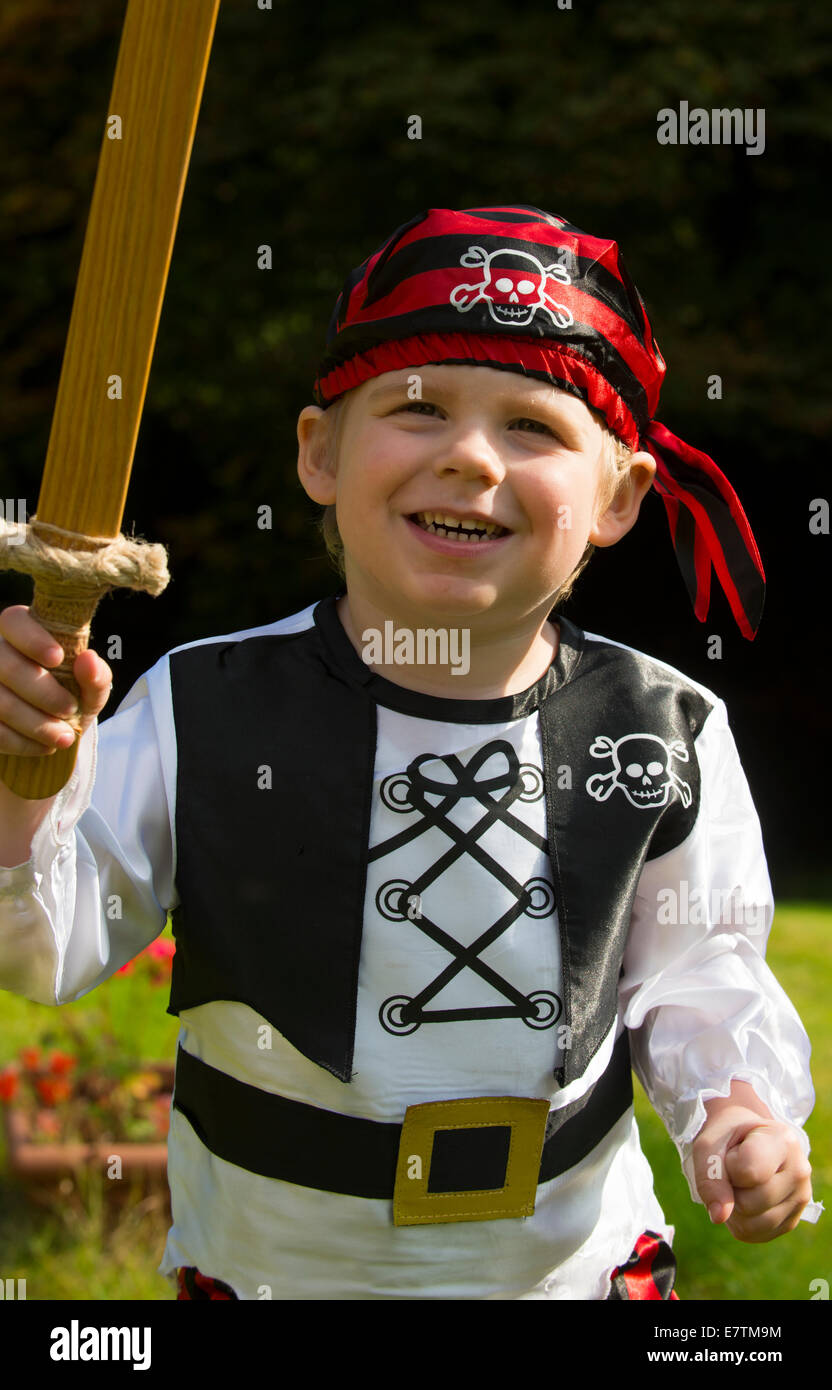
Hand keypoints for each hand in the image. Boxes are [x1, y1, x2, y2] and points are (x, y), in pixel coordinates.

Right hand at [0, 605, 112, 757]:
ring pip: (0, 701)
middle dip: (43, 693)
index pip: (14, 621)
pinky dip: (22, 743)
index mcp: (22, 634)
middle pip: (6, 665)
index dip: (32, 638)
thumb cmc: (70, 698)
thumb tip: (89, 660)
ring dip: (36, 723)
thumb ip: (96, 676)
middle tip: (70, 709)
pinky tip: (44, 746)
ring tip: (63, 737)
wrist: (52, 732)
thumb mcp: (90, 690)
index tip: (57, 657)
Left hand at [692, 1080, 812, 1242]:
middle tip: (734, 1167)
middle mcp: (799, 1170)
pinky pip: (753, 1235)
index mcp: (783, 1140)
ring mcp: (800, 1198)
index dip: (728, 1166)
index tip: (733, 1150)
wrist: (745, 1139)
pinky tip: (743, 1198)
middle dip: (730, 1189)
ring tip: (739, 1183)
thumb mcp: (708, 1144)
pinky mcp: (791, 1221)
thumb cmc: (727, 1138)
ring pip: (750, 1224)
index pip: (748, 1172)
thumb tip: (720, 1218)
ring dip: (732, 1208)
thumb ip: (709, 1176)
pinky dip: (737, 1221)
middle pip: (749, 1203)